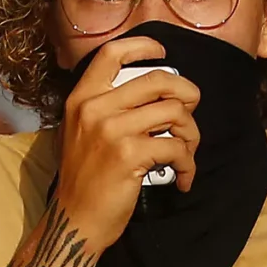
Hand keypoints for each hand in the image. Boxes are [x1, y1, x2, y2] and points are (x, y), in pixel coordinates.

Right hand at [50, 35, 196, 251]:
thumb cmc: (83, 178)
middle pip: (159, 80)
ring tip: (188, 152)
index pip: (112, 54)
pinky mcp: (130, 155)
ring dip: (191, 133)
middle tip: (191, 111)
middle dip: (187, 93)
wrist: (75, 220)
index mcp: (82, 98)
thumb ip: (105, 108)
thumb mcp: (79, 132)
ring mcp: (112, 131)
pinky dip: (189, 164)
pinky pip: (176, 147)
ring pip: (174, 112)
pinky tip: (184, 178)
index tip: (163, 54)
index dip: (143, 46)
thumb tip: (153, 94)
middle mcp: (95, 108)